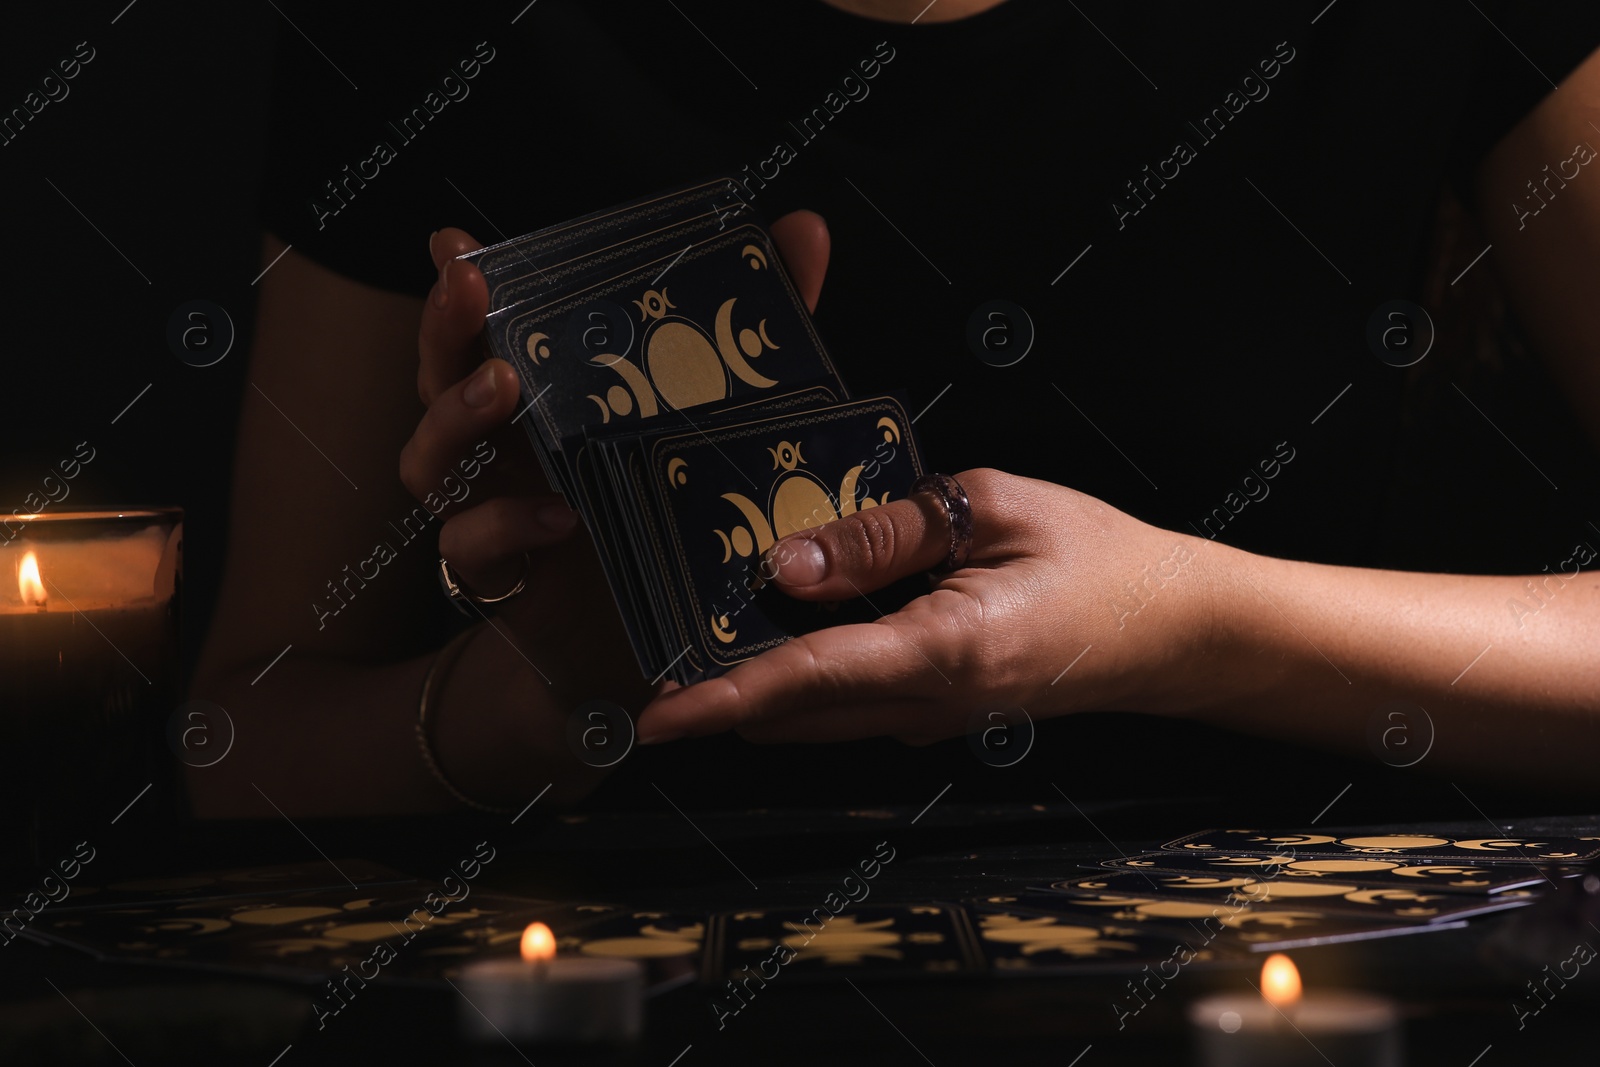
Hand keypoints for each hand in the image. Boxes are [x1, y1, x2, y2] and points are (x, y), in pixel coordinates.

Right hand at [397, 213, 833, 800]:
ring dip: (456, 417)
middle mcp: (507, 453)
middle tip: (471, 286)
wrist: (646, 659)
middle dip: (446, 328)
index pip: (492, 334)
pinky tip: (552, 513)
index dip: (463, 289)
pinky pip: (473, 548)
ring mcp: (494, 512)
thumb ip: (755, 331)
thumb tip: (804, 229)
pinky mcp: (503, 581)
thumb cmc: (673, 527)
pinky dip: (502, 525)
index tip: (455, 241)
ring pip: (432, 459)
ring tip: (502, 386)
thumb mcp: (725, 422)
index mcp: (547, 408)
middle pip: (442, 379)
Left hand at [634, 469, 1224, 745]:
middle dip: (725, 687)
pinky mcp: (942, 714)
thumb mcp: (990, 510)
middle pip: (796, 711)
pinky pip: (855, 705)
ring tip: (720, 621)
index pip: (809, 679)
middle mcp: (931, 704)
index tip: (657, 716)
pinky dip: (810, 677)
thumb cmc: (1097, 557)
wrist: (1173, 628)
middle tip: (668, 638)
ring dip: (763, 684)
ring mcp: (936, 720)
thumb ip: (882, 537)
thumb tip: (789, 564)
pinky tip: (800, 619)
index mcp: (944, 650)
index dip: (724, 698)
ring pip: (820, 716)